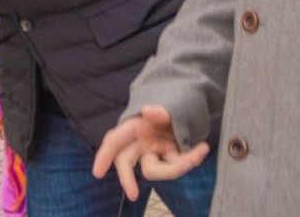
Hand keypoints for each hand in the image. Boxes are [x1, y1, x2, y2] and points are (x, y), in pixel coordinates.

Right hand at [92, 105, 209, 200]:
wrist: (190, 105)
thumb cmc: (174, 102)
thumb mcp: (169, 103)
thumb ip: (160, 110)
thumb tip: (147, 110)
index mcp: (134, 125)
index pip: (114, 141)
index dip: (104, 156)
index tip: (97, 173)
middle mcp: (140, 141)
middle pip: (126, 162)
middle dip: (128, 179)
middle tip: (133, 195)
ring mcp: (154, 151)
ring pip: (154, 169)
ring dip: (176, 166)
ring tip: (199, 151)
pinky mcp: (168, 157)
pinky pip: (175, 165)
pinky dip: (190, 158)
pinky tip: (202, 148)